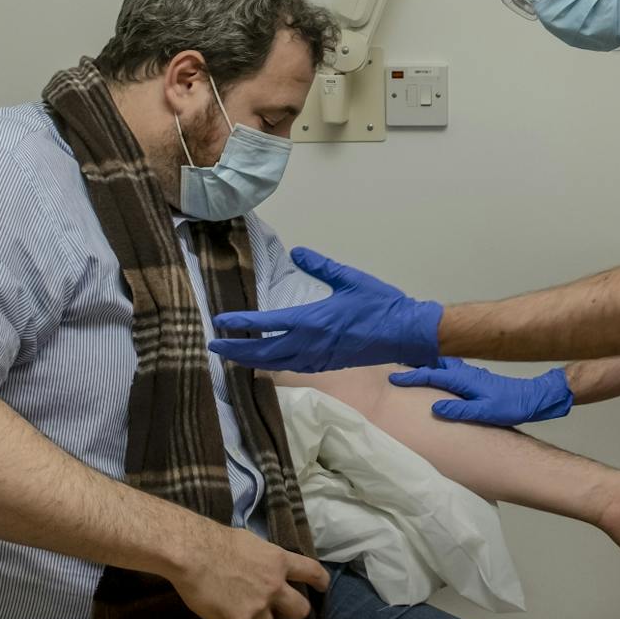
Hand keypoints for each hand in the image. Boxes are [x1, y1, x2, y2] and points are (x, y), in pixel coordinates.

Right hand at [168, 522, 330, 618]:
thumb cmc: (217, 542)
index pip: (311, 572)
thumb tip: (265, 568)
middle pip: (299, 610)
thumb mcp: (252, 543)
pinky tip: (219, 611)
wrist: (193, 555)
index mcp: (279, 562)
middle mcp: (274, 587)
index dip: (320, 580)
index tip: (322, 587)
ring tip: (238, 609)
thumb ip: (265, 560)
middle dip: (293, 613)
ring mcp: (258, 608)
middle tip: (281, 612)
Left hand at [210, 248, 441, 372]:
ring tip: (234, 356)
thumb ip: (321, 266)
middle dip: (236, 351)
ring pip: (277, 364)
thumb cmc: (379, 303)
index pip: (267, 324)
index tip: (219, 322)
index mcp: (313, 320)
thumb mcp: (350, 278)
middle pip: (264, 353)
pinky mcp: (328, 364)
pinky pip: (294, 367)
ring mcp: (319, 358)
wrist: (404, 332)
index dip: (240, 324)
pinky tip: (269, 362)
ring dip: (252, 361)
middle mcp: (311, 344)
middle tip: (214, 346)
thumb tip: (297, 251)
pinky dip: (275, 366)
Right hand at [387, 359, 574, 425]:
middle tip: (397, 368)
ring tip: (413, 371)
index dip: (412, 377)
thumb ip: (460, 409)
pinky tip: (438, 378)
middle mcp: (466, 373)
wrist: (532, 398)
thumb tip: (435, 408)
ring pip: (444, 366)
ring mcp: (472, 374)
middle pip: (436, 365)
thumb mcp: (485, 412)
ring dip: (428, 367)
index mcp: (464, 380)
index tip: (394, 377)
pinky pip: (451, 370)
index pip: (432, 376)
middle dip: (416, 365)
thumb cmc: (510, 406)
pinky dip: (439, 370)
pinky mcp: (477, 379)